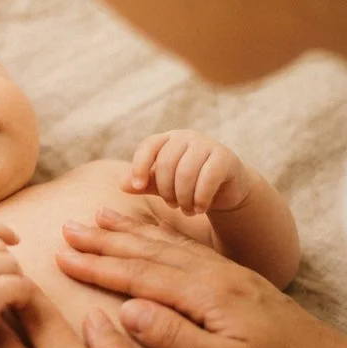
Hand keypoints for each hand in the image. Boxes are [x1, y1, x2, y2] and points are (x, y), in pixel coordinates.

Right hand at [0, 222, 33, 347]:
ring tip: (12, 296)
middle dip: (8, 264)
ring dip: (17, 278)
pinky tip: (18, 304)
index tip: (15, 240)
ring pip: (11, 263)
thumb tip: (1, 240)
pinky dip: (24, 293)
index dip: (1, 231)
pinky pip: (19, 283)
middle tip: (9, 284)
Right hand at [58, 208, 346, 347]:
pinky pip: (186, 248)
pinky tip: (148, 231)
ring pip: (165, 245)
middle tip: (68, 228)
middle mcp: (212, 275)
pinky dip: (160, 235)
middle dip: (104, 241)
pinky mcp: (233, 280)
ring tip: (98, 217)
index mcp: (206, 295)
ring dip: (128, 232)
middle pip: (147, 252)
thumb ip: (175, 336)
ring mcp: (224, 274)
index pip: (139, 276)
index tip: (62, 257)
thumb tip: (127, 310)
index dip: (99, 267)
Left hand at [121, 130, 248, 215]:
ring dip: (184, 197)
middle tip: (172, 206)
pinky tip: (200, 209)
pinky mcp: (225, 157)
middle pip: (166, 163)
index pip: (148, 146)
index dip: (139, 166)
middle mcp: (186, 137)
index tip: (137, 188)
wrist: (224, 189)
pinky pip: (208, 178)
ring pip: (186, 172)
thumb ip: (143, 183)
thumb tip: (122, 185)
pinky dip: (200, 198)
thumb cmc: (187, 185)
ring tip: (186, 210)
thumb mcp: (162, 185)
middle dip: (166, 190)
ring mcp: (207, 144)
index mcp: (167, 139)